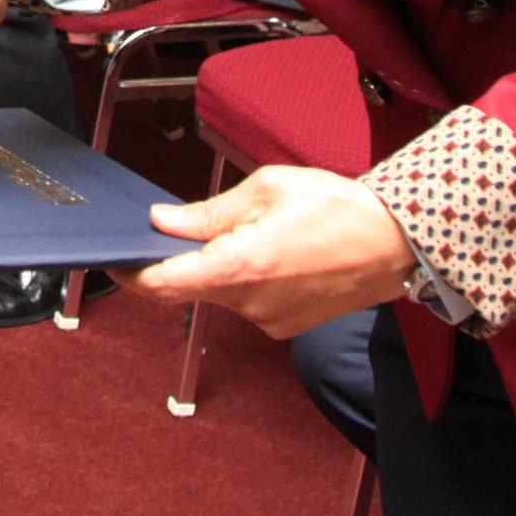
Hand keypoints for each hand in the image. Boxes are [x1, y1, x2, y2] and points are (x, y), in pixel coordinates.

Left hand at [130, 163, 411, 335]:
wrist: (398, 243)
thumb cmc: (341, 209)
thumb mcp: (267, 189)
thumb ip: (208, 212)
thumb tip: (163, 221)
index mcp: (240, 267)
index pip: (163, 284)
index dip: (132, 273)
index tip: (117, 258)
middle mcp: (250, 303)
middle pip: (188, 287)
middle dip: (180, 259)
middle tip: (188, 226)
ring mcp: (268, 320)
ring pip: (219, 293)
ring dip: (219, 265)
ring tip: (256, 230)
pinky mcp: (284, 326)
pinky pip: (246, 301)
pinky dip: (245, 278)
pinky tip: (274, 252)